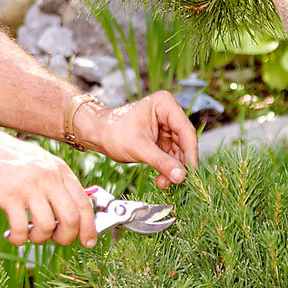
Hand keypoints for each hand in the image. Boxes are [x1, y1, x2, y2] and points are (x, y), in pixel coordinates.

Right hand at [0, 127, 95, 246]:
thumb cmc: (14, 161)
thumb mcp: (45, 164)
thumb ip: (60, 186)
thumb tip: (76, 217)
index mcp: (61, 171)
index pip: (84, 203)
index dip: (89, 227)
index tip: (88, 241)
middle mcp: (49, 178)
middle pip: (70, 218)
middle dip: (66, 237)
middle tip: (56, 240)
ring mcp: (30, 187)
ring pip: (46, 226)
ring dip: (40, 239)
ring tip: (31, 235)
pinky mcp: (10, 196)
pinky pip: (21, 229)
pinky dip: (19, 239)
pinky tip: (14, 236)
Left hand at [77, 91, 198, 188]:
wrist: (97, 134)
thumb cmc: (112, 132)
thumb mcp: (139, 149)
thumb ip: (161, 162)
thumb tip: (181, 177)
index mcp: (164, 104)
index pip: (186, 131)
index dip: (190, 153)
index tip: (191, 173)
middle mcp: (168, 112)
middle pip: (184, 142)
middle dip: (179, 164)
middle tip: (176, 182)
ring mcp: (166, 126)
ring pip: (178, 151)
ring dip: (173, 169)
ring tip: (164, 183)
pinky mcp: (161, 138)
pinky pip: (170, 155)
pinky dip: (167, 168)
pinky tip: (161, 180)